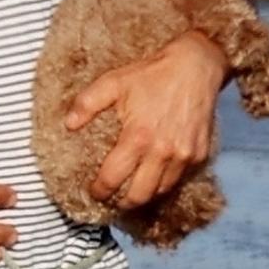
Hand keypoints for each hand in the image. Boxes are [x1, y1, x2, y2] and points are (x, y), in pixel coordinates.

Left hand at [68, 30, 224, 207]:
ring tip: (132, 193)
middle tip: (113, 200)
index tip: (94, 192)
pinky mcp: (199, 154)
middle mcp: (163, 152)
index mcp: (138, 137)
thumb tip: (69, 124)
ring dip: (145, 196)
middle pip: (139, 195)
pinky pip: (179, 180)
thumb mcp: (115, 81)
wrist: (197, 66)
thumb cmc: (154, 74)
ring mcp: (184, 156)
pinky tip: (154, 179)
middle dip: (123, 203)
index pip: (113, 178)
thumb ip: (88, 103)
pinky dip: (165, 183)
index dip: (100, 190)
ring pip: (161, 191)